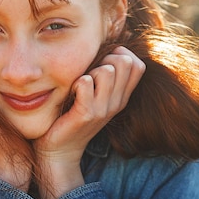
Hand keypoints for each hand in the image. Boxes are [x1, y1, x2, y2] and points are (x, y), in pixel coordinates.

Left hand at [33, 46, 144, 198]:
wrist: (60, 150)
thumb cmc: (74, 115)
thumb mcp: (96, 96)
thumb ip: (106, 76)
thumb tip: (110, 49)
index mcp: (122, 97)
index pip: (138, 65)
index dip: (122, 55)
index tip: (104, 63)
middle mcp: (116, 103)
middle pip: (124, 62)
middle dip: (105, 59)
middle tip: (90, 74)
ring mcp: (103, 110)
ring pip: (106, 71)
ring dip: (89, 72)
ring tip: (80, 86)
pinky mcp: (86, 114)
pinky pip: (85, 83)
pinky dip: (76, 82)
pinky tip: (72, 92)